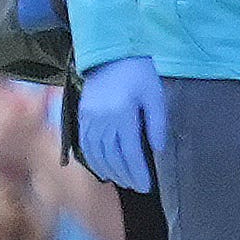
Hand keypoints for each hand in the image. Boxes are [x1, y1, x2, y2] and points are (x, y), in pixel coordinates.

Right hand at [77, 56, 166, 191]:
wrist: (110, 53)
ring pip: (97, 154)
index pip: (130, 153)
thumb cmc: (137, 72)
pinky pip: (85, 145)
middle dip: (125, 175)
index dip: (138, 173)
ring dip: (109, 171)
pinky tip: (102, 167)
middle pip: (112, 158)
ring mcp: (89, 119)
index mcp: (122, 115)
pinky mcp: (81, 115)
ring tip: (122, 180)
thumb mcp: (154, 95)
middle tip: (136, 187)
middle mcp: (102, 120)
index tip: (146, 185)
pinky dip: (93, 160)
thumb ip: (157, 123)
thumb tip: (158, 149)